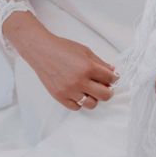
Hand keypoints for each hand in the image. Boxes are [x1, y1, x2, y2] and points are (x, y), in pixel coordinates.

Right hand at [3, 11, 118, 110]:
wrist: (41, 51)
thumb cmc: (62, 48)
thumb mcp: (85, 51)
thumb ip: (100, 63)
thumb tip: (112, 71)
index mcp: (88, 68)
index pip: (111, 79)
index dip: (114, 78)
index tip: (113, 78)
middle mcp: (79, 81)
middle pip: (105, 95)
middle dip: (108, 91)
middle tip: (105, 86)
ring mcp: (69, 91)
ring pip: (92, 104)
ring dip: (94, 98)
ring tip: (90, 90)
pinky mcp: (59, 96)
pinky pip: (76, 107)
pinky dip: (80, 102)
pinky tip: (79, 93)